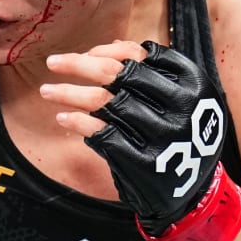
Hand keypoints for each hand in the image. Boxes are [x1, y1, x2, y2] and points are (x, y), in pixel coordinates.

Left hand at [44, 41, 240, 240]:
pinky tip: (62, 119)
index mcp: (193, 85)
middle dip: (78, 64)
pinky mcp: (143, 161)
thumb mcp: (183, 101)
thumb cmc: (180, 139)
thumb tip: (110, 45)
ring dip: (68, 92)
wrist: (193, 194)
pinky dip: (76, 122)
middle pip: (118, 73)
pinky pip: (101, 133)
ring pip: (104, 100)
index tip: (87, 54)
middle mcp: (180, 107)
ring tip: (47, 91)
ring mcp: (162, 135)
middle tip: (52, 62)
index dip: (108, 51)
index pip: (141, 55)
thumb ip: (153, 73)